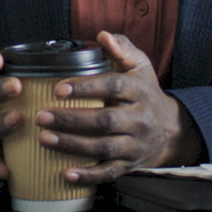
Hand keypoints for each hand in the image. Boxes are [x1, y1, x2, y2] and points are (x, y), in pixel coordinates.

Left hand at [34, 31, 204, 184]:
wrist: (170, 129)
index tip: (58, 88)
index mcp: (138, 90)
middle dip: (71, 120)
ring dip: (72, 145)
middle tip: (41, 116)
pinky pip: (108, 173)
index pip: (113, 87)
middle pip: (104, 121)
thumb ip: (121, 48)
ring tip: (44, 139)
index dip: (86, 87)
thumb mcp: (140, 65)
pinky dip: (87, 176)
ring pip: (103, 148)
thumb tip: (102, 35)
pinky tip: (65, 174)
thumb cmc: (145, 92)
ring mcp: (134, 144)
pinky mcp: (129, 165)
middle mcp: (138, 118)